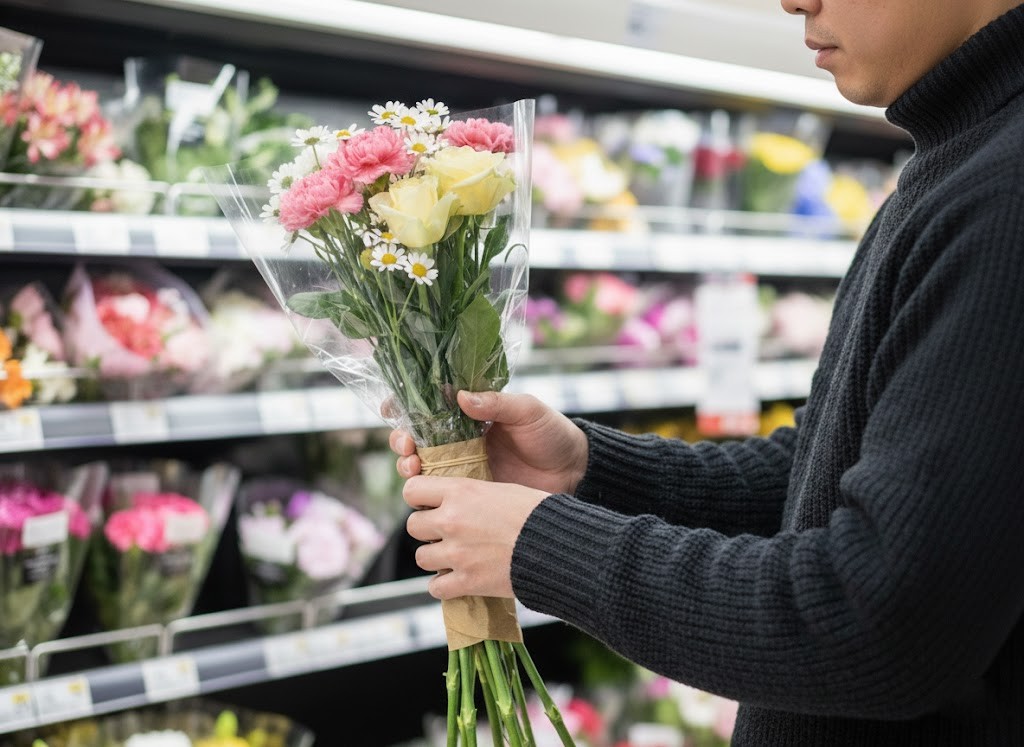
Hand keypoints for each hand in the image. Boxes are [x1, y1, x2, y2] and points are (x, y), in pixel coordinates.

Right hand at [390, 391, 588, 494]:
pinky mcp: (471, 496)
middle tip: (406, 446)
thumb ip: (496, 403)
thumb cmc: (553, 434)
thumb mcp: (527, 411)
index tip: (392, 409)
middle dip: (401, 442)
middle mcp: (460, 442)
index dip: (405, 408)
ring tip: (412, 467)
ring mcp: (464, 470)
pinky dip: (425, 496)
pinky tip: (423, 495)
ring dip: (407, 467)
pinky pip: (441, 497)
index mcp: (470, 416)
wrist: (575, 472)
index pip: (429, 408)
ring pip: (422, 469)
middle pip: (417, 440)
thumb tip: (460, 396)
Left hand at [403, 475, 547, 598]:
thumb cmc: (537, 513)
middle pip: (413, 526)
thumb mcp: (502, 490)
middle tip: (446, 533)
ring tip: (455, 557)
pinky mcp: (466, 582)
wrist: (558, 547)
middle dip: (427, 530)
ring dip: (436, 559)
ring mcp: (457, 553)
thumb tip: (457, 499)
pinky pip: (435, 588)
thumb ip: (471, 494)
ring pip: (421, 558)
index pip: (412, 490)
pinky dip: (445, 586)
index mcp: (460, 492)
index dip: (419, 498)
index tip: (430, 504)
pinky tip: (459, 579)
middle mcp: (452, 520)